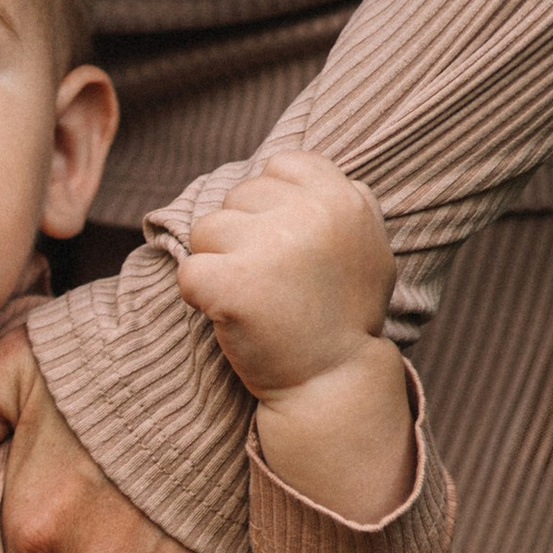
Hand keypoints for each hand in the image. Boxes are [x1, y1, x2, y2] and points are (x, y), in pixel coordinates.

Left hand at [176, 151, 414, 521]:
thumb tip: (279, 168)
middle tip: (275, 285)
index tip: (287, 249)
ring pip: (206, 230)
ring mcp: (269, 246)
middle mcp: (309, 213)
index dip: (271, 206)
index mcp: (343, 197)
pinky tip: (232, 319)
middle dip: (242, 237)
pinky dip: (199, 298)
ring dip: (219, 265)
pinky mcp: (231, 283)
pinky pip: (187, 273)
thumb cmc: (342, 317)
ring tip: (256, 301)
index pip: (278, 166)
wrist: (332, 385)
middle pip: (237, 197)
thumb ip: (333, 201)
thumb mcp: (364, 246)